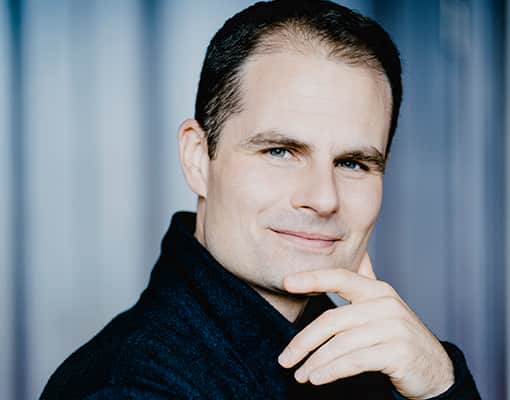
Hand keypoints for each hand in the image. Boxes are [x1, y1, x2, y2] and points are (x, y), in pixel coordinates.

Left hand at [277, 252, 454, 398]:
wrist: (435, 370)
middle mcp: (385, 304)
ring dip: (315, 362)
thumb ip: (366, 281)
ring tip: (300, 374)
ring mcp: (394, 328)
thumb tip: (358, 251)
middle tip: (284, 359)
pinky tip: (317, 378)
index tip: (286, 282)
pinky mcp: (398, 352)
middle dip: (303, 341)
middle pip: (332, 320)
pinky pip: (354, 361)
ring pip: (341, 344)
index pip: (340, 277)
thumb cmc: (398, 336)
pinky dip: (331, 371)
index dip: (313, 278)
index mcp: (377, 290)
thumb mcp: (382, 306)